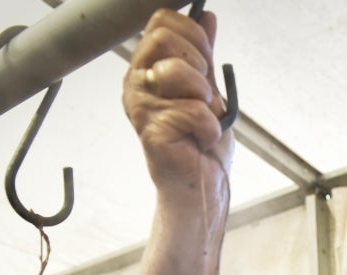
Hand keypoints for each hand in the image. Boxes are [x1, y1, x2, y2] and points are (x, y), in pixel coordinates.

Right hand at [123, 9, 234, 198]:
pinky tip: (201, 140)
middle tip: (203, 96)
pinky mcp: (150, 128)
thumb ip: (204, 55)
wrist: (204, 186)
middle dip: (198, 64)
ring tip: (202, 119)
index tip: (205, 67)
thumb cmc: (203, 144)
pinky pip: (193, 110)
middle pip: (164, 37)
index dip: (194, 37)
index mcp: (149, 67)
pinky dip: (210, 128)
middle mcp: (137, 82)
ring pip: (177, 70)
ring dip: (205, 98)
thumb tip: (208, 17)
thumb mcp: (208, 89)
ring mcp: (140, 104)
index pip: (162, 21)